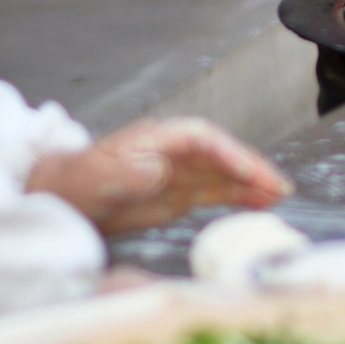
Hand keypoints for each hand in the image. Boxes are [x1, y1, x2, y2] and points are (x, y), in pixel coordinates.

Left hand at [26, 117, 292, 235]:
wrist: (62, 196)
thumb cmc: (78, 180)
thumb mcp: (99, 174)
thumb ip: (128, 170)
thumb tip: (157, 168)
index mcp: (159, 139)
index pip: (204, 139)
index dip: (230, 153)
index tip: (250, 171)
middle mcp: (175, 152)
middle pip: (222, 154)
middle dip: (252, 168)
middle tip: (280, 186)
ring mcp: (179, 173)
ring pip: (224, 174)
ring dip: (253, 183)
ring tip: (281, 196)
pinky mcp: (178, 195)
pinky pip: (216, 192)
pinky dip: (240, 197)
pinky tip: (261, 204)